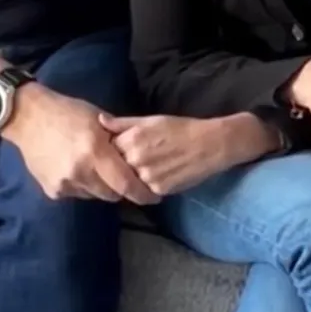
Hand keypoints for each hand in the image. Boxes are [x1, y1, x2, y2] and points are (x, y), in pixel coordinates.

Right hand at [1, 85, 157, 204]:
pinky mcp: (52, 190)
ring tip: (97, 168)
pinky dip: (82, 185)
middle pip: (112, 193)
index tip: (155, 196)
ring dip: (101, 186)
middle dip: (121, 188)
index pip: (125, 183)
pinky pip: (77, 194)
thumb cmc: (69, 112)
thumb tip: (137, 157)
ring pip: (94, 195)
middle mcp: (80, 172)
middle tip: (125, 177)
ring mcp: (64, 184)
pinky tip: (77, 168)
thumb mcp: (99, 119)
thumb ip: (118, 139)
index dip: (142, 193)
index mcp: (95, 151)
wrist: (28, 118)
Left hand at [101, 113, 269, 196]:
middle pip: (117, 168)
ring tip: (154, 167)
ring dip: (136, 177)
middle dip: (124, 166)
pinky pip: (145, 191)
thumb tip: (100, 122)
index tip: (124, 149)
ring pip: (130, 182)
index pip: (108, 151)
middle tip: (142, 159)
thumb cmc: (181, 128)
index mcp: (131, 139)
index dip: (115, 151)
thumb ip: (123, 123)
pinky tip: (163, 175)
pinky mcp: (158, 190)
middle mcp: (135, 159)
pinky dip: (150, 186)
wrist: (210, 144)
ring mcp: (146, 176)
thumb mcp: (151, 120)